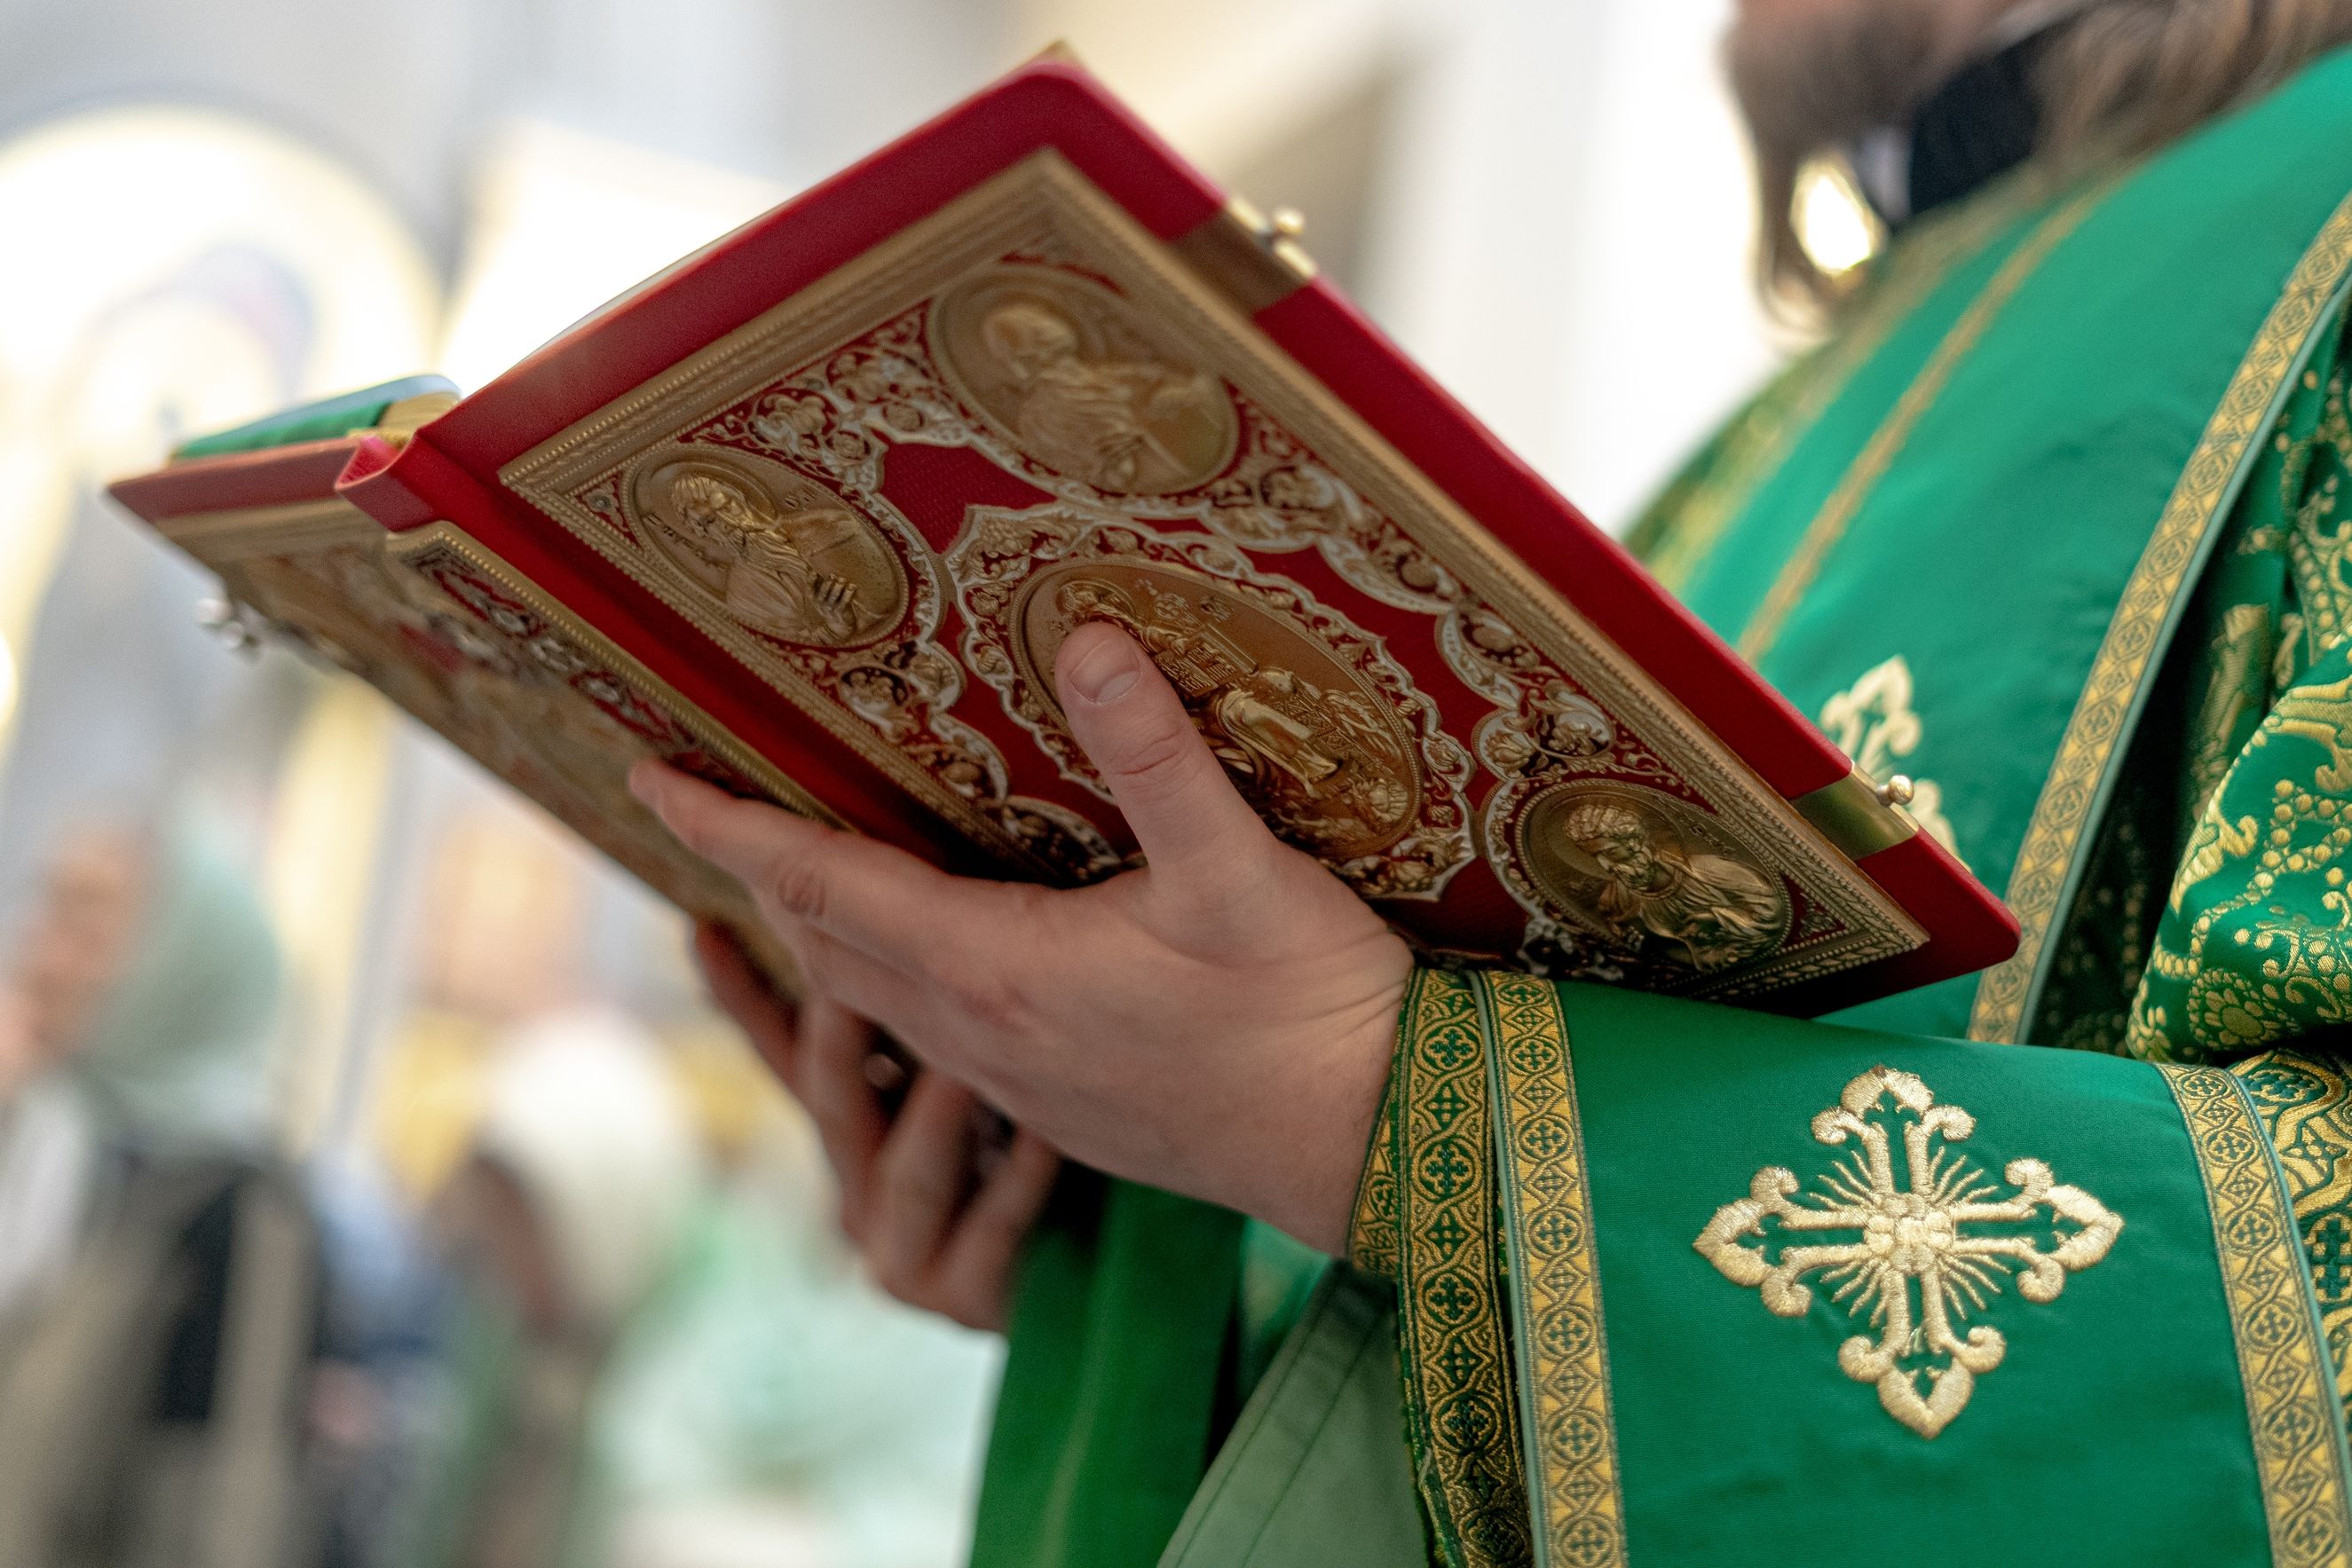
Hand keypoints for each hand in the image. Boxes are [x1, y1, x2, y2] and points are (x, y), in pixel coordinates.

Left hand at [633, 622, 1412, 1253]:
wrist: (1367, 1147)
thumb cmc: (1306, 1010)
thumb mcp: (1241, 871)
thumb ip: (1156, 757)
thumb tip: (1083, 638)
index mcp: (996, 968)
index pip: (820, 883)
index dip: (727, 827)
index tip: (645, 775)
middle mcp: (981, 1033)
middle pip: (825, 942)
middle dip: (754, 871)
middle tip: (703, 802)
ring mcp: (1013, 1081)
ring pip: (872, 997)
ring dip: (817, 929)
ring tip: (789, 868)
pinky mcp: (1056, 1106)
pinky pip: (927, 1035)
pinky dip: (884, 978)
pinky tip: (921, 955)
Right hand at [692, 922, 1058, 1330]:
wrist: (1105, 1262)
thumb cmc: (1059, 1131)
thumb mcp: (978, 1061)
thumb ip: (934, 1000)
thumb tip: (925, 895)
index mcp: (857, 1130)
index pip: (782, 1049)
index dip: (741, 993)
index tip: (699, 923)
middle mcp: (862, 1192)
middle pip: (830, 1096)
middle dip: (839, 1023)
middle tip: (851, 952)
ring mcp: (905, 1254)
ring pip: (906, 1167)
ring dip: (936, 1110)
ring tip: (963, 1058)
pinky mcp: (967, 1299)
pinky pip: (992, 1228)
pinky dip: (1018, 1180)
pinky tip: (1050, 1135)